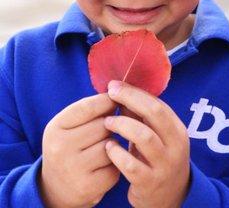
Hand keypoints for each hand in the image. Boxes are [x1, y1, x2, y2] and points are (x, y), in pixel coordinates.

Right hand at [39, 93, 119, 207]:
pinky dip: (115, 165)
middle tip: (106, 130)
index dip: (107, 101)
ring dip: (114, 145)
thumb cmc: (69, 146)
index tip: (116, 99)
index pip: (88, 107)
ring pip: (111, 146)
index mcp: (56, 127)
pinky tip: (105, 166)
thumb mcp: (69, 124)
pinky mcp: (88, 187)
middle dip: (111, 125)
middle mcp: (60, 148)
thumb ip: (90, 108)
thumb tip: (119, 94)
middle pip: (104, 126)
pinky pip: (115, 167)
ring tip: (105, 147)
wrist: (55, 188)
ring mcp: (73, 169)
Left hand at [104, 81, 190, 207]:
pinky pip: (131, 165)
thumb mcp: (154, 135)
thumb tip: (119, 90)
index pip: (157, 103)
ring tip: (108, 122)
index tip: (115, 85)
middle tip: (110, 94)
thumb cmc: (156, 157)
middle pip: (155, 113)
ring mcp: (164, 165)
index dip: (135, 92)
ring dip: (123, 125)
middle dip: (130, 99)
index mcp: (176, 129)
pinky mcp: (150, 183)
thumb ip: (139, 116)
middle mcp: (175, 145)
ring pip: (144, 137)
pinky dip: (117, 153)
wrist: (170, 197)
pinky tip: (109, 147)